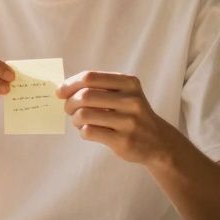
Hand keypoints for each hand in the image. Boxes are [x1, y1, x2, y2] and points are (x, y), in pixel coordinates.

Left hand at [56, 71, 179, 164]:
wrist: (159, 142)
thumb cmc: (133, 115)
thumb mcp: (125, 94)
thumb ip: (99, 88)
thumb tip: (63, 90)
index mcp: (129, 83)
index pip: (90, 77)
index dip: (70, 84)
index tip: (60, 92)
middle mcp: (131, 100)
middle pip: (85, 96)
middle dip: (70, 103)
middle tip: (69, 109)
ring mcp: (128, 121)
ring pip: (84, 115)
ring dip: (75, 119)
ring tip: (79, 121)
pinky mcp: (123, 140)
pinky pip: (89, 132)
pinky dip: (83, 131)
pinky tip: (89, 131)